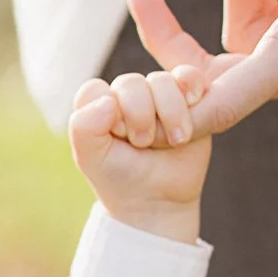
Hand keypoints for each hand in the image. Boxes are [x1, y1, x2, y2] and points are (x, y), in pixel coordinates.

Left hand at [68, 65, 210, 240]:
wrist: (159, 200)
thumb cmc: (120, 179)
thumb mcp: (91, 159)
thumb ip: (84, 128)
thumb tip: (108, 99)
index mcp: (96, 107)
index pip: (95, 90)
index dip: (107, 114)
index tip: (117, 138)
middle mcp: (125, 96)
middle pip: (131, 84)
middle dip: (140, 117)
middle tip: (144, 144)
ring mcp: (156, 95)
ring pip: (162, 81)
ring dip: (170, 113)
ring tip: (174, 141)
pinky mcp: (186, 97)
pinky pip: (189, 76)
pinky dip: (191, 88)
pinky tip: (193, 105)